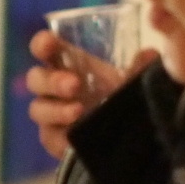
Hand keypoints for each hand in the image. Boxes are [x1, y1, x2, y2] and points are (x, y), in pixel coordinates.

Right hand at [26, 30, 155, 158]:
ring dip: (56, 109)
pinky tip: (73, 138)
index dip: (42, 44)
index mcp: (65, 64)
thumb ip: (138, 69)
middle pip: (35, 79)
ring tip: (78, 111)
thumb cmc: (119, 97)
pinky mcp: (54, 140)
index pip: (44, 48)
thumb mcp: (131, 81)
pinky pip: (48, 138)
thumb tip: (148, 54)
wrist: (124, 138)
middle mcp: (53, 88)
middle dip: (52, 80)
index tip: (49, 43)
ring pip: (37, 109)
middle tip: (74, 84)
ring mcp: (50, 115)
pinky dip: (60, 137)